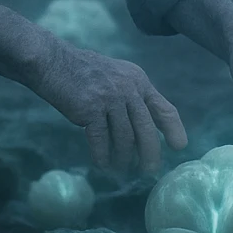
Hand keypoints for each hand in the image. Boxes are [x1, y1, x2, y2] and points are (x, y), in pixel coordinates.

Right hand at [32, 41, 187, 175]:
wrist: (53, 62)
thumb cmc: (83, 72)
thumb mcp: (116, 77)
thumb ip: (132, 97)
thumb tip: (143, 131)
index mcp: (138, 80)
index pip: (164, 108)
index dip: (173, 129)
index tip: (179, 146)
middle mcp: (128, 88)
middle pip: (146, 129)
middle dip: (150, 154)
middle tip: (149, 171)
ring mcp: (110, 98)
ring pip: (125, 138)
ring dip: (123, 158)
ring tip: (120, 170)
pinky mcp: (90, 108)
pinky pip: (101, 141)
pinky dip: (103, 156)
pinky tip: (103, 165)